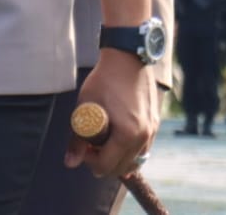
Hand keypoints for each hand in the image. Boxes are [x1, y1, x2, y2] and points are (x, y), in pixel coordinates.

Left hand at [67, 50, 157, 178]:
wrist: (128, 58)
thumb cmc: (104, 80)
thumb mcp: (85, 108)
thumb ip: (78, 138)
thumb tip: (70, 163)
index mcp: (127, 134)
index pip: (106, 165)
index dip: (89, 161)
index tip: (81, 148)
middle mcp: (144, 137)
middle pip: (122, 168)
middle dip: (103, 163)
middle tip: (89, 148)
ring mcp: (152, 132)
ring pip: (135, 162)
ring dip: (117, 160)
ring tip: (102, 145)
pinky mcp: (155, 125)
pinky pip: (143, 150)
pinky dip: (130, 153)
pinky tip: (116, 143)